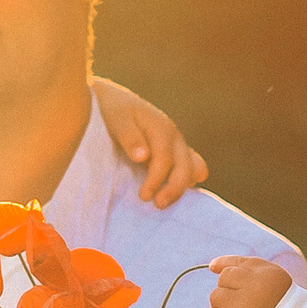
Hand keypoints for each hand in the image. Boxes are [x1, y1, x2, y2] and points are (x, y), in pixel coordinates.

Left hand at [91, 75, 210, 207]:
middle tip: (158, 205)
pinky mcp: (175, 152)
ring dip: (182, 187)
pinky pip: (190, 168)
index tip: (144, 196)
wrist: (115, 102)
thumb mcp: (117, 120)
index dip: (156, 180)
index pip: (165, 159)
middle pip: (185, 167)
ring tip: (164, 202)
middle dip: (174, 188)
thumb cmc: (113, 111)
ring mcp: (178, 145)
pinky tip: (172, 193)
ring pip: (193, 168)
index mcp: (162, 128)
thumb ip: (130, 138)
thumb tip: (143, 157)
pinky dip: (186, 181)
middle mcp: (175, 137)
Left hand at [205, 255, 294, 307]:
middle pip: (223, 279)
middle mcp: (258, 284)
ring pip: (215, 297)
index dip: (231, 275)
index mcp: (269, 273)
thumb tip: (212, 265)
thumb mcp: (273, 281)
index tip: (236, 287)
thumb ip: (245, 267)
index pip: (236, 263)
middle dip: (230, 292)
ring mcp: (245, 303)